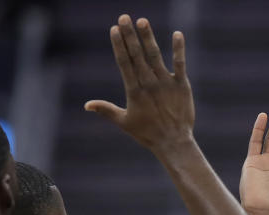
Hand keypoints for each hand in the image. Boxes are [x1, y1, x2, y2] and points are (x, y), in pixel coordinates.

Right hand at [85, 15, 192, 153]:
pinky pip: (180, 64)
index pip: (124, 63)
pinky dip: (178, 49)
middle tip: (124, 17)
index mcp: (134, 92)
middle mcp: (149, 84)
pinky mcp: (182, 85)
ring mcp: (166, 84)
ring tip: (142, 21)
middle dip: (130, 36)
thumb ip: (106, 110)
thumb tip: (86, 105)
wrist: (173, 142)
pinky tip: (177, 34)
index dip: (119, 45)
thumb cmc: (147, 134)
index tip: (114, 29)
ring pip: (155, 56)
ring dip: (148, 38)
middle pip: (137, 55)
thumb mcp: (124, 122)